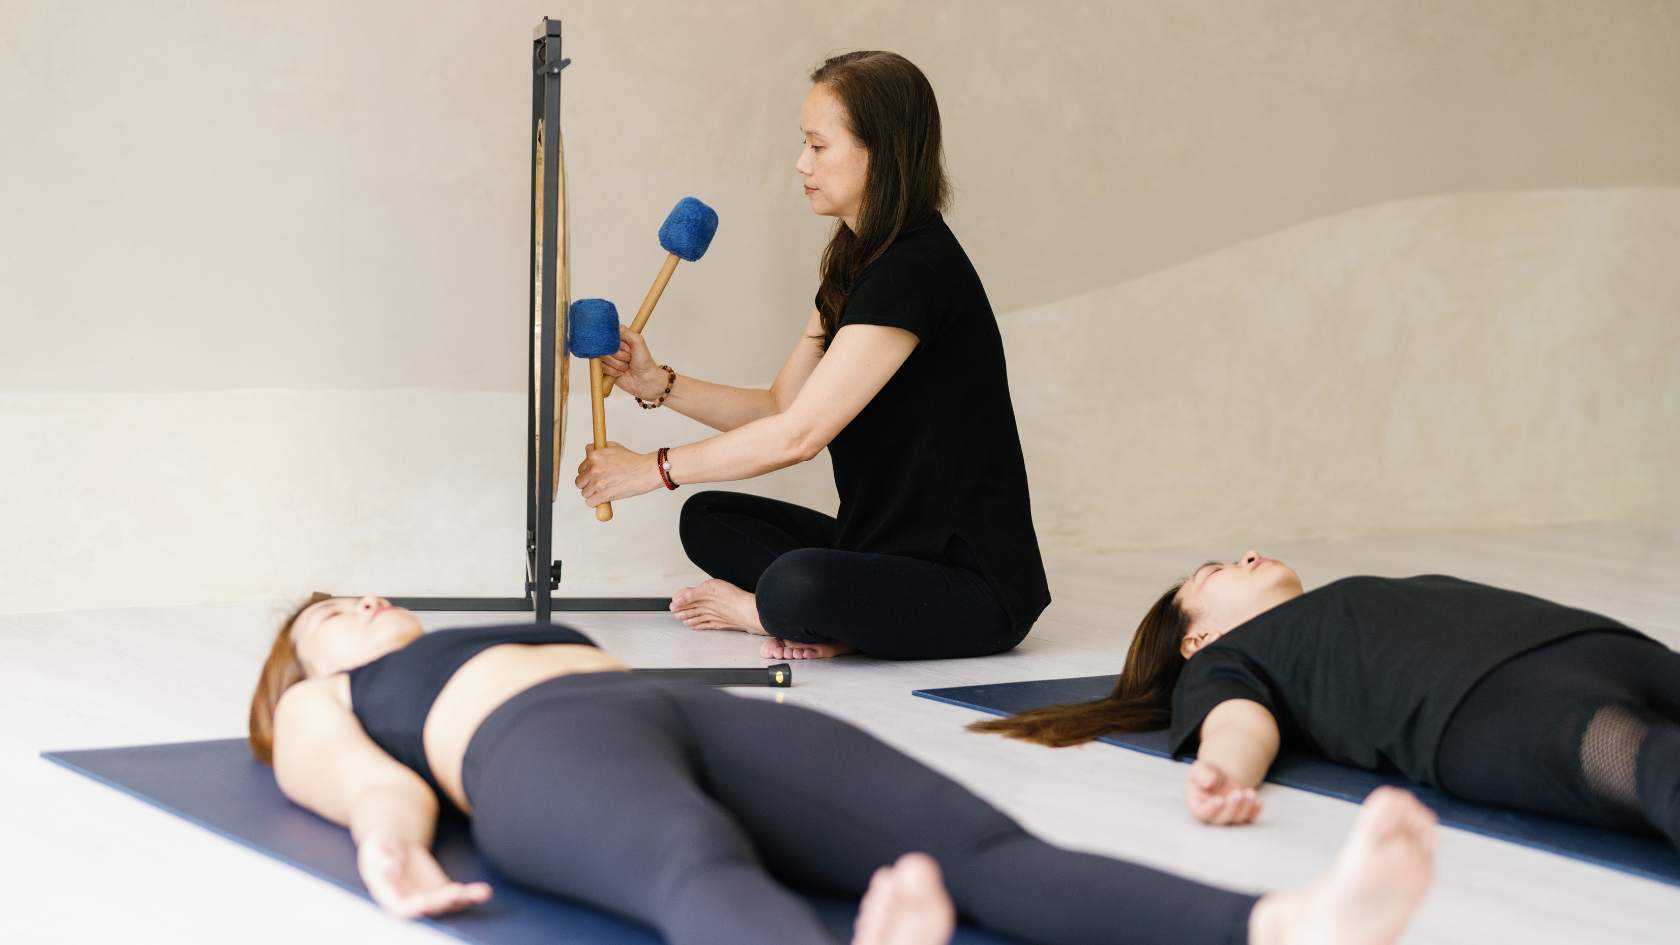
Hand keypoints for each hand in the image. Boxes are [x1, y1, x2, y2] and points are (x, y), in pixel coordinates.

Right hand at [357, 836, 490, 918]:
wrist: (395, 845)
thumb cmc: (380, 846)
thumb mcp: (375, 846)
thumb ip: (381, 857)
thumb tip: (390, 867)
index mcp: (389, 896)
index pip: (401, 909)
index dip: (413, 907)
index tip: (423, 901)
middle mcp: (410, 902)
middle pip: (428, 908)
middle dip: (443, 901)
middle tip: (458, 891)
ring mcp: (428, 898)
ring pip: (447, 904)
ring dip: (464, 900)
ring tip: (482, 893)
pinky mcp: (441, 891)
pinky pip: (457, 896)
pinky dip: (470, 894)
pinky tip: (482, 891)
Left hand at [575, 442, 660, 506]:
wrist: (645, 471)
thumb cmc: (634, 461)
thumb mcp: (614, 447)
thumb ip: (600, 449)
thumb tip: (592, 452)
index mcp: (595, 456)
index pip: (581, 465)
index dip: (587, 470)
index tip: (592, 473)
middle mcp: (594, 469)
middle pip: (579, 480)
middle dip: (587, 482)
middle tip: (595, 484)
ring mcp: (598, 483)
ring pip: (584, 492)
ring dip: (591, 493)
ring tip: (601, 492)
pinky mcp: (603, 495)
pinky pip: (590, 502)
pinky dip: (595, 503)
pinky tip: (601, 500)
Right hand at [599, 325, 664, 399]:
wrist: (646, 380)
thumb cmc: (644, 361)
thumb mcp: (638, 341)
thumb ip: (625, 331)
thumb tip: (610, 326)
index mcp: (619, 338)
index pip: (607, 334)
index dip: (617, 342)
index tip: (627, 347)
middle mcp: (611, 347)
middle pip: (604, 347)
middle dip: (619, 354)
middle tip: (629, 358)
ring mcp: (608, 359)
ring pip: (603, 358)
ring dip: (617, 364)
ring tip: (626, 366)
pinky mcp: (605, 370)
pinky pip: (602, 368)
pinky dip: (613, 371)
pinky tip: (621, 373)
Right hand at [1185, 760, 1262, 825]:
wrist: (1221, 776)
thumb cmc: (1207, 773)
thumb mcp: (1200, 769)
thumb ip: (1201, 774)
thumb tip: (1209, 783)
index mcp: (1198, 805)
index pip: (1202, 813)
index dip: (1211, 809)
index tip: (1220, 799)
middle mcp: (1212, 815)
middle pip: (1221, 819)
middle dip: (1232, 807)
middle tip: (1238, 793)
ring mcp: (1228, 816)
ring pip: (1237, 819)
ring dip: (1245, 807)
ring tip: (1250, 792)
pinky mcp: (1241, 815)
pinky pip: (1249, 818)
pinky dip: (1255, 811)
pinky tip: (1258, 801)